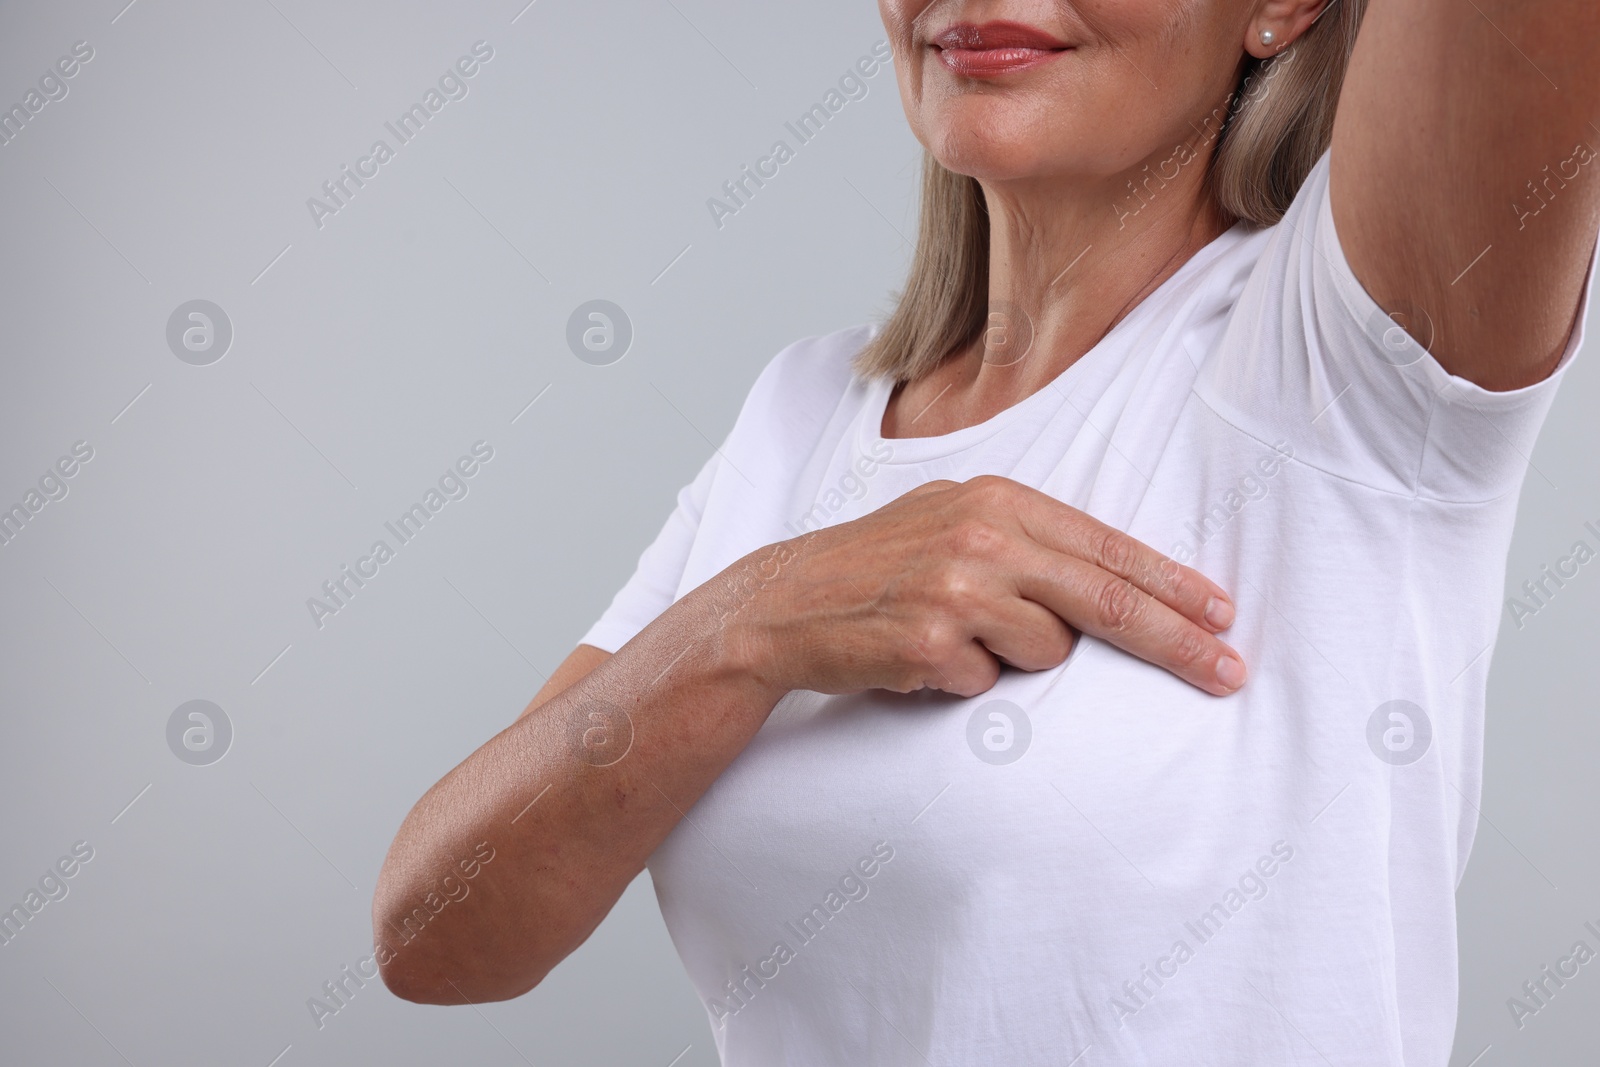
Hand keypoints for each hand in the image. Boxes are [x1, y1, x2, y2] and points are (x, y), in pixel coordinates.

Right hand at [722, 475, 1245, 698]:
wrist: (786, 602)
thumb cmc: (877, 564)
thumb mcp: (950, 518)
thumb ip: (1025, 536)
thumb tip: (1109, 575)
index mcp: (996, 500)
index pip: (1106, 546)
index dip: (1172, 584)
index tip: (1222, 613)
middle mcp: (982, 538)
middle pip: (1106, 600)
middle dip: (1177, 641)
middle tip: (1229, 671)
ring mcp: (956, 592)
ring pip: (1047, 650)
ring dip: (1015, 658)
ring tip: (956, 635)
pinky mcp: (931, 645)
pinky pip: (988, 683)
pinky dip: (965, 680)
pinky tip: (922, 656)